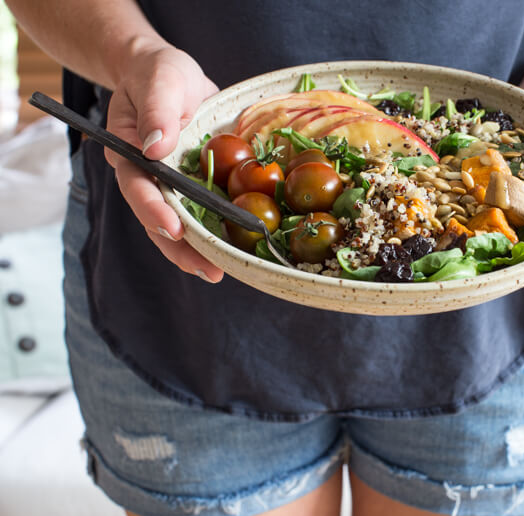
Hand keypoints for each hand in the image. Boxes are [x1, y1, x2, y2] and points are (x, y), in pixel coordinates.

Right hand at [104, 44, 222, 282]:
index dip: (154, 210)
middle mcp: (146, 176)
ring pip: (178, 224)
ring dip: (196, 251)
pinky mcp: (191, 185)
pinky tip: (231, 250)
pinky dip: (213, 232)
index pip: (138, 187)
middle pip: (156, 218)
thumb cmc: (159, 72)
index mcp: (129, 152)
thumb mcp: (161, 78)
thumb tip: (156, 147)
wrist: (170, 75)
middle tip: (206, 270)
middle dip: (179, 248)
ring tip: (217, 273)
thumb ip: (158, 109)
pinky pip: (200, 213)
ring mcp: (169, 184)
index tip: (174, 229)